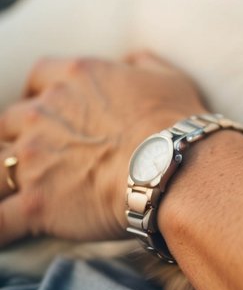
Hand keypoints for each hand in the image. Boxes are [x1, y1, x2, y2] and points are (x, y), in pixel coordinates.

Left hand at [0, 52, 207, 245]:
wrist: (174, 166)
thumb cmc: (177, 123)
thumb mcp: (169, 78)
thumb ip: (143, 64)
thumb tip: (133, 59)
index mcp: (76, 77)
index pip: (38, 76)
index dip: (42, 93)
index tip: (55, 107)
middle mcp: (44, 112)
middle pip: (9, 121)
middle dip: (21, 135)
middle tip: (46, 152)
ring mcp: (32, 158)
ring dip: (6, 175)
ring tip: (21, 187)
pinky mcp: (33, 203)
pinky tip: (4, 230)